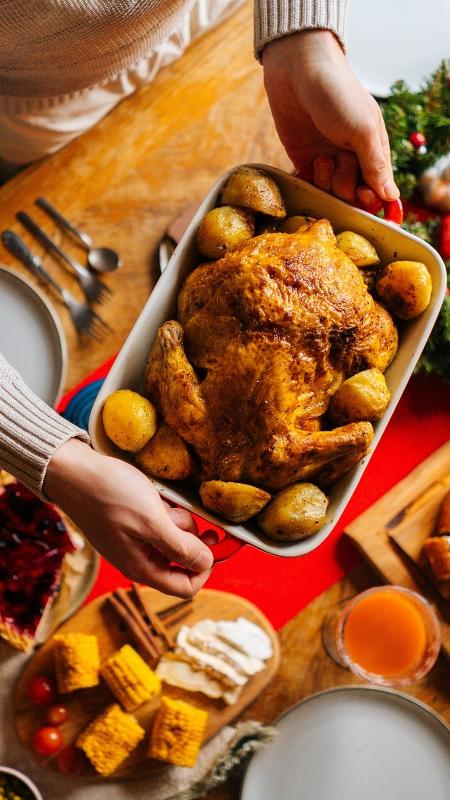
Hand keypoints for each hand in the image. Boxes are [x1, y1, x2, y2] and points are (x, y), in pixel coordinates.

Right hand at [44, 438, 212, 597]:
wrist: (74, 472)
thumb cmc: (110, 496)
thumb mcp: (153, 522)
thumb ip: (181, 547)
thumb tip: (206, 564)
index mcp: (142, 568)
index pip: (186, 587)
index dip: (204, 568)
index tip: (212, 542)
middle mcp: (139, 560)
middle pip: (181, 561)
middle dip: (188, 537)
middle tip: (179, 514)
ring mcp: (134, 542)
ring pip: (172, 540)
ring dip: (175, 521)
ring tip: (160, 504)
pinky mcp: (132, 524)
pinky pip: (159, 524)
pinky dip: (163, 512)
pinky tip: (152, 498)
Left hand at [263, 31, 398, 208]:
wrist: (298, 69)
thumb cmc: (338, 93)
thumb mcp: (363, 129)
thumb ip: (375, 165)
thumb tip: (390, 197)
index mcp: (373, 149)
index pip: (377, 189)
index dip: (370, 198)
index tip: (362, 195)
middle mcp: (352, 158)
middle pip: (352, 195)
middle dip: (346, 187)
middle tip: (339, 163)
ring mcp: (328, 160)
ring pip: (331, 193)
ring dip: (327, 181)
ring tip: (322, 159)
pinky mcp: (304, 160)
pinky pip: (310, 185)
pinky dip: (310, 184)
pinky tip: (309, 168)